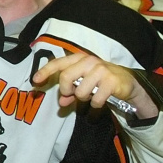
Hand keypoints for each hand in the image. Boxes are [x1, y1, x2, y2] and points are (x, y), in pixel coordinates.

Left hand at [32, 53, 157, 117]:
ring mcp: (101, 70)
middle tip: (71, 95)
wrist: (126, 83)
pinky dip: (96, 104)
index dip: (45, 71)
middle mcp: (89, 61)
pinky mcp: (111, 81)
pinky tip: (101, 100)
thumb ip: (70, 91)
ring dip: (83, 99)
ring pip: (80, 91)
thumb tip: (61, 102)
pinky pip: (95, 99)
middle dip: (66, 90)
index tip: (35, 81)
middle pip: (66, 77)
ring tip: (91, 96)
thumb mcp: (83, 84)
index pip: (58, 63)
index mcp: (79, 58)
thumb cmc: (100, 81)